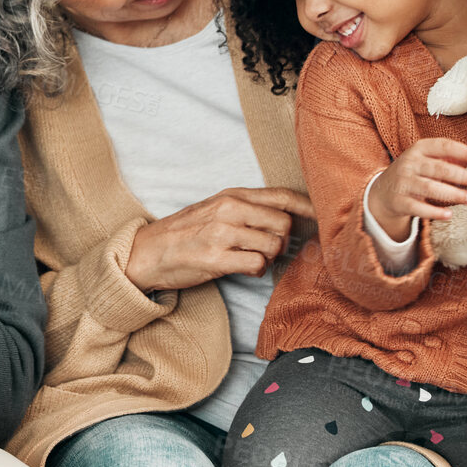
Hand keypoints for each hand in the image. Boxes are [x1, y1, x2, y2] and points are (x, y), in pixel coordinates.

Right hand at [125, 187, 314, 292]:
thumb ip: (247, 209)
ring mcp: (221, 233)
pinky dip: (257, 270)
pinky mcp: (215, 258)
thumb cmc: (185, 233)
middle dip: (283, 240)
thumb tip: (286, 217)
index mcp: (231, 196)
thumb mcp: (215, 209)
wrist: (146, 252)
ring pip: (273, 244)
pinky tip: (243, 269)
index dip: (308, 207)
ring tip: (251, 259)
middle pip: (284, 223)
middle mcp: (228, 210)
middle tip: (268, 249)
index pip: (282, 196)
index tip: (320, 219)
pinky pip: (257, 264)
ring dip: (269, 257)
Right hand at [368, 138, 466, 239]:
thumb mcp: (432, 160)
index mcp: (420, 149)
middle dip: (464, 176)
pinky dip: (434, 212)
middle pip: (440, 169)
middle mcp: (410, 163)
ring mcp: (403, 182)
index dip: (465, 152)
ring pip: (430, 188)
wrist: (383, 192)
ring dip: (453, 194)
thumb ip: (458, 158)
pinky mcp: (399, 201)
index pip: (444, 146)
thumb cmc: (416, 173)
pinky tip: (449, 214)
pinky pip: (417, 208)